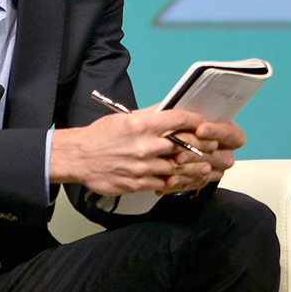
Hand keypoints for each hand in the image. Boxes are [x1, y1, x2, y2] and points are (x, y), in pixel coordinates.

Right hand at [51, 107, 210, 194]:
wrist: (79, 157)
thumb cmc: (102, 135)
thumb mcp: (127, 118)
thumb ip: (153, 115)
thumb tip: (174, 107)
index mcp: (142, 125)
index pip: (180, 119)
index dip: (197, 120)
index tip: (204, 122)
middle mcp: (144, 146)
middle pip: (185, 144)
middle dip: (202, 144)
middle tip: (212, 144)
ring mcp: (142, 167)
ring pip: (179, 166)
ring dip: (194, 165)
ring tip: (206, 164)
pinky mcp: (138, 184)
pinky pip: (165, 182)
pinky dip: (177, 180)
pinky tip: (184, 177)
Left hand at [154, 120, 244, 194]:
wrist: (162, 144)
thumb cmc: (177, 125)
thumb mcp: (180, 114)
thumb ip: (186, 113)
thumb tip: (185, 110)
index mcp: (227, 133)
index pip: (230, 133)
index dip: (216, 132)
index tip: (200, 129)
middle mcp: (225, 153)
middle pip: (216, 155)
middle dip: (195, 150)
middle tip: (180, 148)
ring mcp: (215, 169)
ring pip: (204, 171)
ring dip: (188, 167)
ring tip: (174, 161)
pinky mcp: (201, 182)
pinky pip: (192, 185)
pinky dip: (180, 182)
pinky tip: (169, 179)